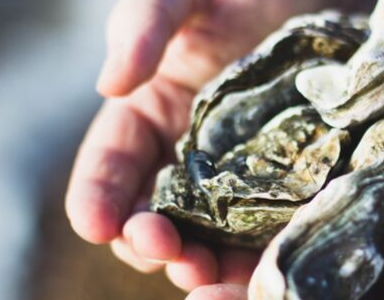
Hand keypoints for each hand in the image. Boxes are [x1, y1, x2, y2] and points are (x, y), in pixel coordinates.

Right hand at [65, 0, 367, 294]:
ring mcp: (239, 174)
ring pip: (208, 236)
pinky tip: (258, 270)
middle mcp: (189, 154)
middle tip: (162, 247)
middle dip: (150, 241)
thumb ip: (143, 27)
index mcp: (151, 113)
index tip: (95, 222)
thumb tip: (110, 86)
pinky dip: (255, 259)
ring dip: (200, 264)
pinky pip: (265, 231)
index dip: (97, 198)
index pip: (111, 166)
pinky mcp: (288, 184)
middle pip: (155, 214)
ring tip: (204, 275)